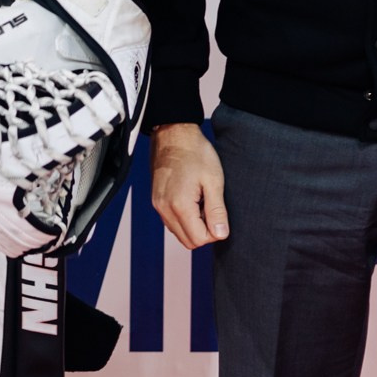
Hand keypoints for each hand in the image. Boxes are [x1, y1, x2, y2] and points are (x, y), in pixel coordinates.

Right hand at [149, 121, 228, 248]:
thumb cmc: (195, 153)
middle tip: (212, 209)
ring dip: (194, 226)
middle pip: (188, 241)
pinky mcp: (156, 200)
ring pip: (179, 233)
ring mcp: (158, 205)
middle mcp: (164, 209)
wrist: (173, 134)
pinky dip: (184, 219)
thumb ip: (217, 211)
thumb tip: (220, 234)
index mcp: (179, 205)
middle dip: (204, 232)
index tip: (219, 214)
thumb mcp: (213, 181)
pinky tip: (192, 200)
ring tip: (202, 202)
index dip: (215, 233)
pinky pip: (171, 222)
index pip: (199, 239)